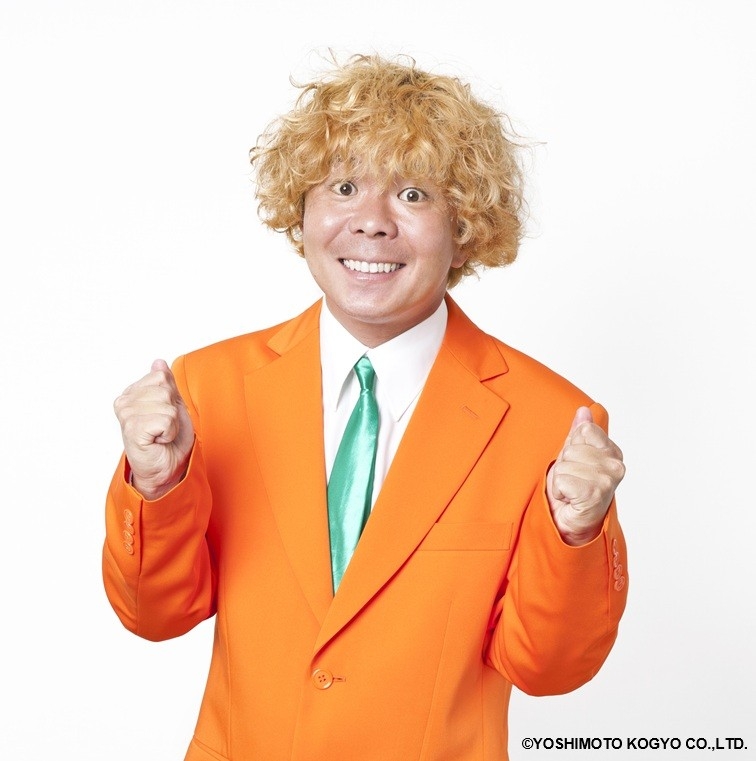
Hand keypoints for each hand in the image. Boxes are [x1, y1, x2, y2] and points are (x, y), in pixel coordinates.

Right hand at [114, 359, 194, 499]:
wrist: (166, 468)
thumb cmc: (169, 439)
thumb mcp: (173, 405)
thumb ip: (166, 383)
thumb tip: (158, 362)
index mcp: (132, 393)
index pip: (161, 376)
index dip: (172, 397)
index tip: (164, 415)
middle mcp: (124, 402)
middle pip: (164, 389)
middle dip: (172, 410)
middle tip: (164, 428)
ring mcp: (126, 415)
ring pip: (166, 405)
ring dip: (172, 424)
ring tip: (161, 435)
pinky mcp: (132, 429)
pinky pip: (165, 420)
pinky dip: (169, 432)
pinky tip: (158, 441)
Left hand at [546, 406, 624, 545]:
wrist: (569, 524)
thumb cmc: (572, 490)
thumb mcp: (573, 456)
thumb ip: (579, 434)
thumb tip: (583, 411)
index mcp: (613, 453)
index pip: (584, 431)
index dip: (571, 447)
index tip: (576, 465)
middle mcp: (616, 465)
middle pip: (571, 449)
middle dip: (564, 465)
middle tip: (572, 482)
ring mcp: (607, 480)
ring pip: (564, 464)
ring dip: (560, 481)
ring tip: (570, 492)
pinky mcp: (595, 494)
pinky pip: (562, 480)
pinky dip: (559, 491)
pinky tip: (569, 500)